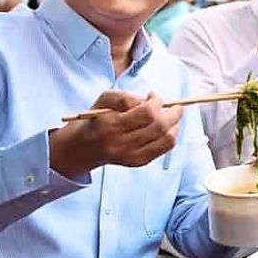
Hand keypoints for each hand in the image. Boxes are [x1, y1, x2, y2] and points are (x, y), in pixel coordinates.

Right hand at [49, 91, 180, 177]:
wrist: (81, 149)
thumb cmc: (95, 119)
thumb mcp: (103, 100)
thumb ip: (126, 97)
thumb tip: (148, 100)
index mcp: (112, 125)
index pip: (146, 113)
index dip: (157, 101)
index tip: (154, 94)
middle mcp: (122, 143)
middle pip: (159, 127)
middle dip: (173, 113)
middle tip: (175, 105)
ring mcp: (131, 156)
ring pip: (166, 140)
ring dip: (175, 125)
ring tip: (173, 116)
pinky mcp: (137, 163)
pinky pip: (163, 149)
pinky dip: (171, 136)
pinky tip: (167, 128)